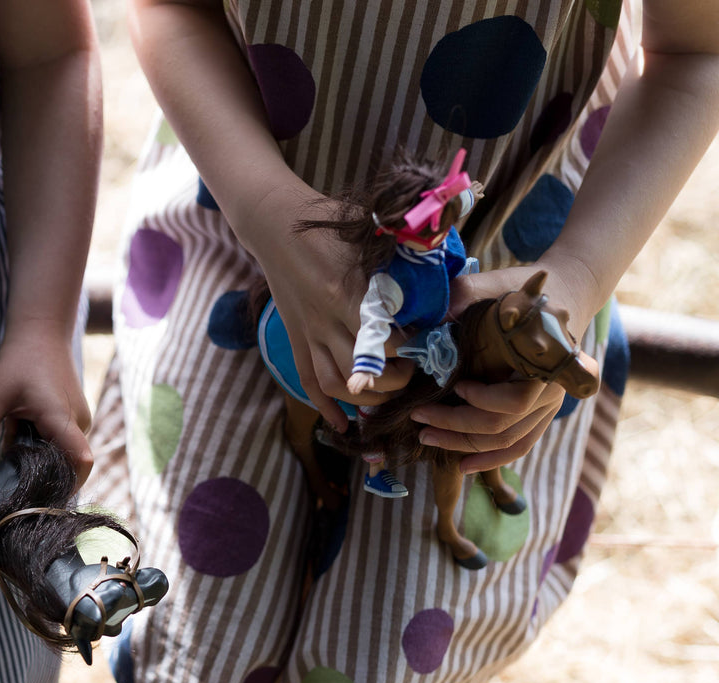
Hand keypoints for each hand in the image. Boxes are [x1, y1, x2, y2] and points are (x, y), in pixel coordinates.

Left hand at [0, 325, 93, 484]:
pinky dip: (37, 442)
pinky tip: (18, 428)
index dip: (68, 484)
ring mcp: (76, 421)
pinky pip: (57, 441)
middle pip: (66, 464)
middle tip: (13, 474)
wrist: (41, 330)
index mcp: (62, 418)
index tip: (44, 496)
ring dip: (36, 454)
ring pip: (59, 453)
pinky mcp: (71, 418)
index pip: (80, 461)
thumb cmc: (23, 356)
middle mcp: (77, 423)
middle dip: (41, 471)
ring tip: (13, 438)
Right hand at [241, 189, 410, 429]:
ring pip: (336, 384)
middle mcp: (324, 320)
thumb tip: (444, 268)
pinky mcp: (296, 338)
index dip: (411, 350)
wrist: (275, 223)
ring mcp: (308, 333)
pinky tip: (343, 425)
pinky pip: (308, 381)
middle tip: (416, 371)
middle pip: (364, 370)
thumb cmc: (327, 221)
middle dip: (395, 380)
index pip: (385, 340)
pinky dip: (325, 408)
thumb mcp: (369, 230)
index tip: (431, 343)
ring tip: (388, 394)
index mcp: (345, 293)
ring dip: (364, 398)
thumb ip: (402, 252)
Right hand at [346, 371, 375, 394]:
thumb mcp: (371, 378)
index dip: (357, 390)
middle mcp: (358, 378)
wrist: (364, 368)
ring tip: (350, 391)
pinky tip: (348, 387)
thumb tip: (371, 387)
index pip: (359, 386)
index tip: (356, 393)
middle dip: (353, 390)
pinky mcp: (352, 376)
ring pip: (351, 383)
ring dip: (350, 388)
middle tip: (353, 393)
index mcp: (363, 379)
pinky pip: (349, 380)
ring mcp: (355, 376)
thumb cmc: (367, 375)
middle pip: (354, 385)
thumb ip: (371, 383)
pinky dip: (348, 384)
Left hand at [411, 255, 600, 472]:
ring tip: (426, 438)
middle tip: (419, 418)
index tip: (457, 386)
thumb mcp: (491, 285)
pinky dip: (491, 458)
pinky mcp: (541, 413)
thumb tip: (423, 321)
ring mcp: (549, 405)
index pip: (514, 402)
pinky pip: (519, 445)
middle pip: (503, 425)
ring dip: (464, 445)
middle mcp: (553, 390)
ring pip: (507, 440)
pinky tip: (462, 465)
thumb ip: (462, 298)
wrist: (560, 295)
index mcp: (545, 361)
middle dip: (455, 426)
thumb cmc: (522, 290)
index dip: (481, 402)